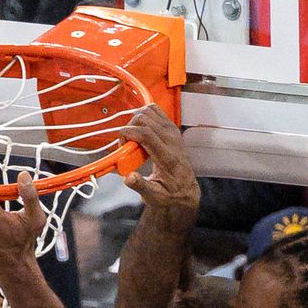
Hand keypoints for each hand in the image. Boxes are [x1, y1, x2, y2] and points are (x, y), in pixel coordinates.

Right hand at [121, 107, 200, 222]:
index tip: (121, 143)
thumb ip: (140, 186)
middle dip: (130, 127)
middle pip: (145, 118)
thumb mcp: (154, 197)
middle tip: (126, 144)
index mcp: (168, 158)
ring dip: (136, 120)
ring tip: (133, 137)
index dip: (128, 132)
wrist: (185, 189)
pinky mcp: (171, 127)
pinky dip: (144, 116)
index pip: (146, 133)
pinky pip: (155, 110)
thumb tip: (128, 177)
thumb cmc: (169, 194)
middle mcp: (172, 140)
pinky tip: (141, 130)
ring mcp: (172, 131)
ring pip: (149, 110)